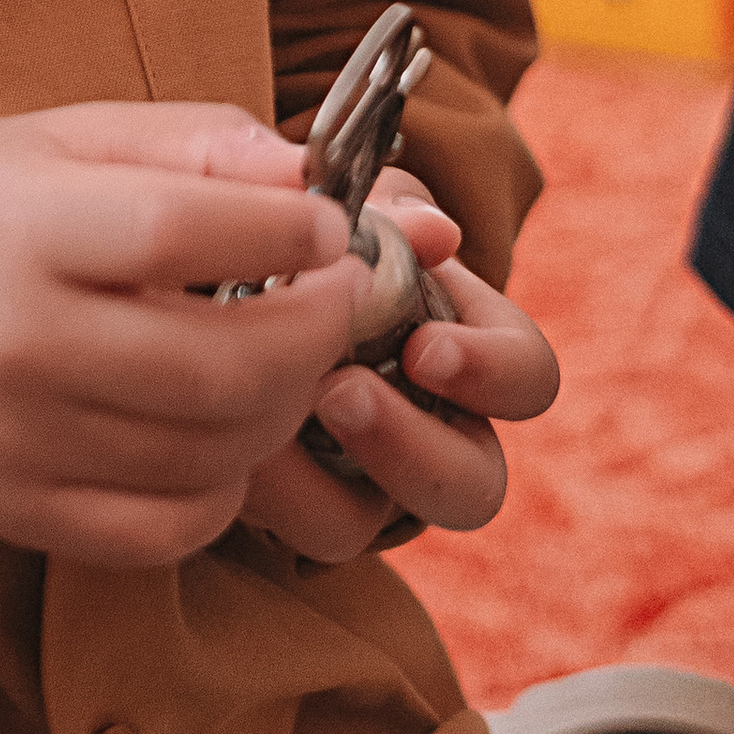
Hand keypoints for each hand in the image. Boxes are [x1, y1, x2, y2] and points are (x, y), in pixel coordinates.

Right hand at [0, 104, 365, 566]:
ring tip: (288, 356)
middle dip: (316, 332)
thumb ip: (194, 142)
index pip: (182, 233)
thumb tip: (309, 177)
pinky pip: (169, 528)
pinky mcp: (23, 515)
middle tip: (342, 298)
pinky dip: (226, 486)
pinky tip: (226, 430)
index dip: (285, 231)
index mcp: (22, 229)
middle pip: (217, 363)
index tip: (331, 225)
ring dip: (283, 406)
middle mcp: (15, 346)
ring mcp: (17, 445)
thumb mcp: (68, 136)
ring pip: (211, 453)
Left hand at [238, 172, 559, 564]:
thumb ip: (387, 209)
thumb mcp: (343, 205)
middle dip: (414, 449)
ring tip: (270, 423)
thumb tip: (434, 231)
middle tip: (340, 393)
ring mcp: (368, 480)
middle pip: (476, 485)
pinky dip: (268, 489)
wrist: (206, 279)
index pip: (527, 377)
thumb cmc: (305, 234)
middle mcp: (433, 429)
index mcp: (465, 350)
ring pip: (379, 523)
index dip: (492, 372)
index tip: (425, 348)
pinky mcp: (299, 509)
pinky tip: (229, 436)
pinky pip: (300, 528)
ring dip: (317, 479)